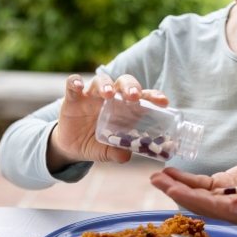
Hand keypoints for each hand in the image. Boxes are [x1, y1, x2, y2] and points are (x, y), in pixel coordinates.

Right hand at [46, 73, 168, 171]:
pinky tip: (78, 86)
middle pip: (124, 82)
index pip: (143, 97)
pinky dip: (75, 82)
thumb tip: (126, 156)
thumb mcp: (107, 151)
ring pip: (101, 80)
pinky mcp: (73, 98)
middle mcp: (111, 97)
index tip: (163, 102)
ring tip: (109, 95)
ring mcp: (92, 96)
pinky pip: (73, 85)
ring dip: (106, 85)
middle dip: (131, 86)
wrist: (72, 147)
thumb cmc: (96, 144)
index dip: (154, 96)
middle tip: (134, 96)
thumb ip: (117, 153)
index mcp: (125, 108)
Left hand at [149, 157, 236, 224]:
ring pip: (195, 193)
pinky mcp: (219, 187)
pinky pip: (199, 183)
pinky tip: (170, 172)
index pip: (213, 208)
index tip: (175, 190)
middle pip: (198, 203)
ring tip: (157, 176)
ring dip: (175, 185)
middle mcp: (228, 210)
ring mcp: (222, 198)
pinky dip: (184, 178)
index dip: (193, 199)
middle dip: (176, 191)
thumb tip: (234, 208)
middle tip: (157, 180)